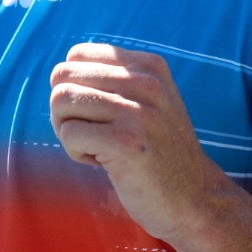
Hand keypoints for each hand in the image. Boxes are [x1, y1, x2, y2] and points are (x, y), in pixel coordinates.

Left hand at [49, 43, 229, 242]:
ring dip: (68, 130)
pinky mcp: (126, 143)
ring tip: (98, 147)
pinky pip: (68, 134)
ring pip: (61, 101)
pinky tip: (104, 162)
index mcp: (149, 65)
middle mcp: (146, 81)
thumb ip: (114, 80)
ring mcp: (139, 111)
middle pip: (63, 76)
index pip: (77, 54)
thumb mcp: (148, 101)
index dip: (76, 86)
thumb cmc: (157, 151)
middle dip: (65, 109)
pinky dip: (76, 152)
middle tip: (92, 133)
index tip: (100, 112)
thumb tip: (58, 73)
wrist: (193, 197)